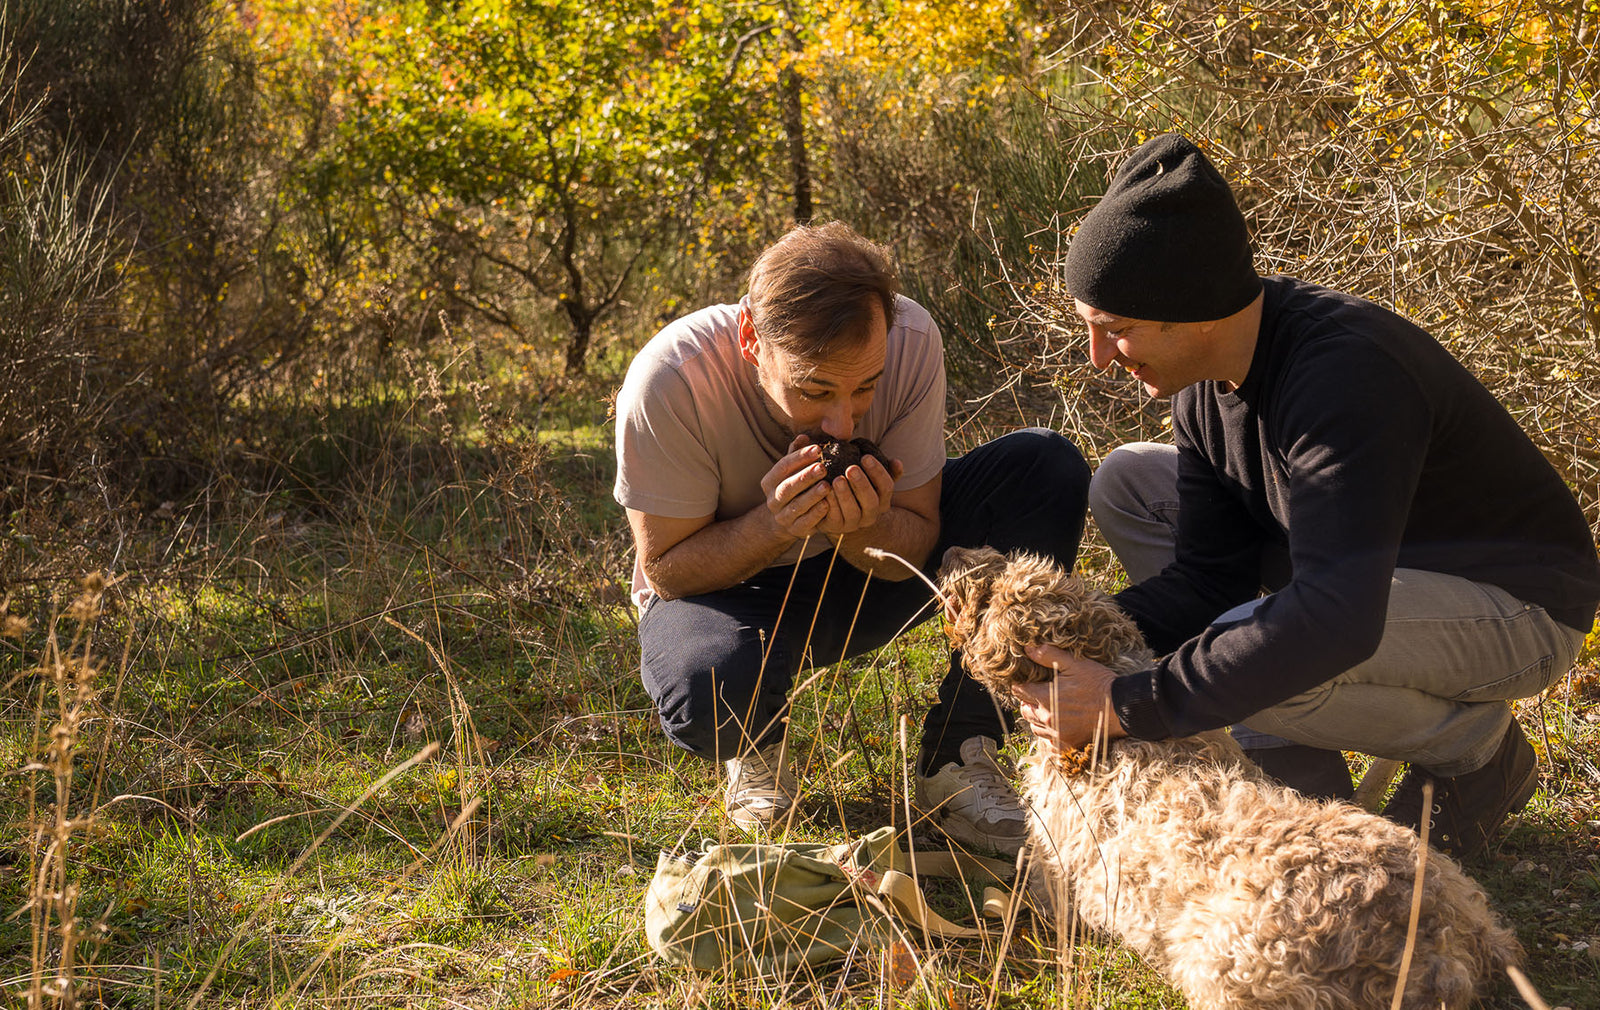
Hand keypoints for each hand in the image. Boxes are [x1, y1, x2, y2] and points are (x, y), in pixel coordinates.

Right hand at [760, 440, 830, 539]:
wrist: (786, 519)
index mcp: (769, 482)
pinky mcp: (794, 530)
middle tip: (822, 467)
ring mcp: (782, 517)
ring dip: (812, 495)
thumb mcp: (792, 471)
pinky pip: (804, 523)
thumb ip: (796, 454)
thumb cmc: (794, 487)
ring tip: (827, 486)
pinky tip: (827, 505)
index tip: (817, 449)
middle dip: (805, 476)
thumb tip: (803, 436)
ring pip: (796, 506)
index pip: (782, 467)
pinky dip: (815, 514)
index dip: (799, 457)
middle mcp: (772, 499)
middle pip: (787, 487)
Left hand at [816, 451, 902, 536]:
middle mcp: (871, 514)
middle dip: (862, 484)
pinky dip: (831, 504)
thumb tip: (897, 462)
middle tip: (851, 469)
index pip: (886, 487)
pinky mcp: (836, 527)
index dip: (878, 472)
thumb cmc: (856, 488)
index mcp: (882, 501)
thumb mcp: (871, 479)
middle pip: (871, 501)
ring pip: (852, 511)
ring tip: (837, 480)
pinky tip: (825, 490)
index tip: (865, 457)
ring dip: (845, 495)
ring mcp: (854, 523)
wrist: (836, 512)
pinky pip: (834, 517)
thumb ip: (886, 470)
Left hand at [1011, 643, 1126, 751]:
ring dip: (1037, 718)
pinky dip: (1049, 734)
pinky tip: (1057, 725)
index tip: (1028, 681)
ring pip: (1034, 727)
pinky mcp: (1067, 744)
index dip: (1021, 684)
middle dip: (1027, 701)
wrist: (1121, 707)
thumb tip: (1027, 649)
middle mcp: (1048, 718)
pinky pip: (1048, 742)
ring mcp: (1057, 734)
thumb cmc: (1098, 683)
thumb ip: (1048, 656)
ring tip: (1048, 708)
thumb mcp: (1075, 664)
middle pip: (1025, 710)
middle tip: (1039, 694)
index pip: (1019, 691)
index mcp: (1045, 697)